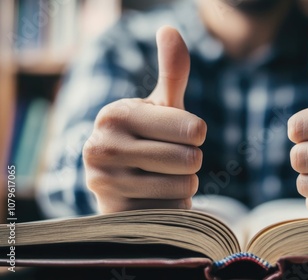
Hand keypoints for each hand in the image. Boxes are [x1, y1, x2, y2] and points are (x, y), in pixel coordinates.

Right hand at [83, 27, 205, 213]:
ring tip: (159, 176)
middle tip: (166, 158)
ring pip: (185, 186)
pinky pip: (174, 211)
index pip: (194, 130)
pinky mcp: (118, 213)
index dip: (196, 134)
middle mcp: (102, 146)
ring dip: (183, 183)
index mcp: (115, 114)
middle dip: (189, 161)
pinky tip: (153, 197)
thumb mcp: (160, 106)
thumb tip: (170, 28)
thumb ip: (172, 71)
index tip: (178, 134)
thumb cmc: (146, 138)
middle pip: (191, 159)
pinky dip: (173, 206)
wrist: (117, 183)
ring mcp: (106, 184)